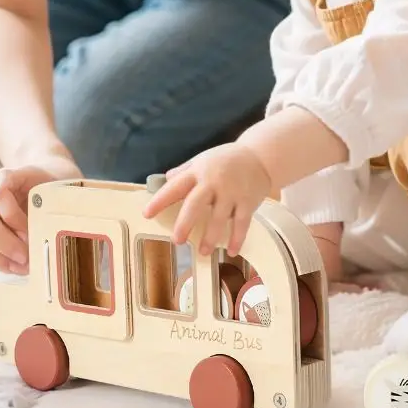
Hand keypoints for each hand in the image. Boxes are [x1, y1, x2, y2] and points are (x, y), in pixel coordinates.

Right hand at [0, 151, 80, 273]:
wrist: (41, 181)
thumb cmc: (49, 187)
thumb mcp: (54, 188)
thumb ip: (51, 206)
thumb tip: (50, 234)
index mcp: (3, 176)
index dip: (13, 217)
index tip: (31, 232)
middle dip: (4, 242)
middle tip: (26, 258)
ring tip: (22, 268)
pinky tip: (14, 268)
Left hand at [143, 143, 272, 255]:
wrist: (261, 155)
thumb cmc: (227, 159)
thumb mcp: (203, 159)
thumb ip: (185, 170)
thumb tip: (166, 179)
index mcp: (199, 171)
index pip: (175, 186)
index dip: (160, 200)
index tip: (147, 214)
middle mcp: (214, 182)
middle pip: (195, 204)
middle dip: (185, 223)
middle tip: (177, 240)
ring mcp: (232, 192)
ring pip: (219, 218)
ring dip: (210, 237)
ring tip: (203, 252)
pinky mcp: (248, 201)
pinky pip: (241, 223)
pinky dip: (237, 238)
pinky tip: (231, 251)